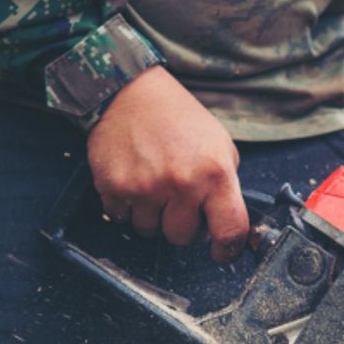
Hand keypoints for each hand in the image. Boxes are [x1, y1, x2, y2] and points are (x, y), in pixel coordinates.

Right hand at [86, 66, 247, 261]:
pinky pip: (121, 217)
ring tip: (155, 188)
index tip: (222, 252)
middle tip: (179, 203)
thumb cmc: (180, 119)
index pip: (230, 230)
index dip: (228, 249)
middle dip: (182, 226)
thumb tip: (227, 223)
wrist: (132, 92)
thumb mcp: (220, 147)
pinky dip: (127, 206)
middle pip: (182, 237)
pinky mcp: (114, 186)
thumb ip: (225, 186)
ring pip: (150, 230)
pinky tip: (134, 182)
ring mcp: (145, 187)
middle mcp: (181, 184)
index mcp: (215, 175)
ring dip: (153, 217)